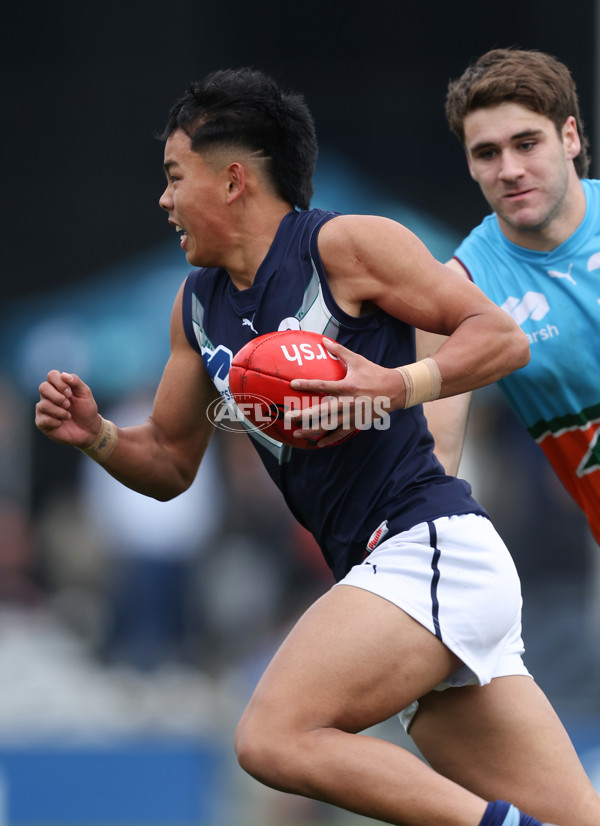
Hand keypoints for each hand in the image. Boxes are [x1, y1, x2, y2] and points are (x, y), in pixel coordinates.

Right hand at [35, 371, 102, 448]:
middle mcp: (47, 395)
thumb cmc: (86, 409)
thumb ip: (76, 382)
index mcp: (58, 386)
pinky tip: (62, 423)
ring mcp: (42, 408)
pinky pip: (44, 419)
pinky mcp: (41, 422)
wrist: (89, 429)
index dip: (60, 383)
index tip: (70, 393)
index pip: (51, 375)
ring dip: (60, 412)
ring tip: (68, 416)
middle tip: (68, 405)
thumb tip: (63, 375)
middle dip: (58, 397)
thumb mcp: (85, 393)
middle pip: (43, 387)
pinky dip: (57, 422)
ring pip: (44, 405)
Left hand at [284, 339, 402, 445]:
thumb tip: (324, 340)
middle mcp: (348, 402)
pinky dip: (329, 439)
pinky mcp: (356, 422)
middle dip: (303, 415)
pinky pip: (340, 433)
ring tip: (297, 433)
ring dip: (311, 430)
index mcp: (347, 386)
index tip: (292, 385)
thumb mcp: (358, 360)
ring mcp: (352, 415)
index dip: (307, 385)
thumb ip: (340, 351)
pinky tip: (318, 443)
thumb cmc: (375, 373)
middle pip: (321, 411)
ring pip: (328, 425)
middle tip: (288, 417)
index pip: (323, 386)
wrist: (395, 390)